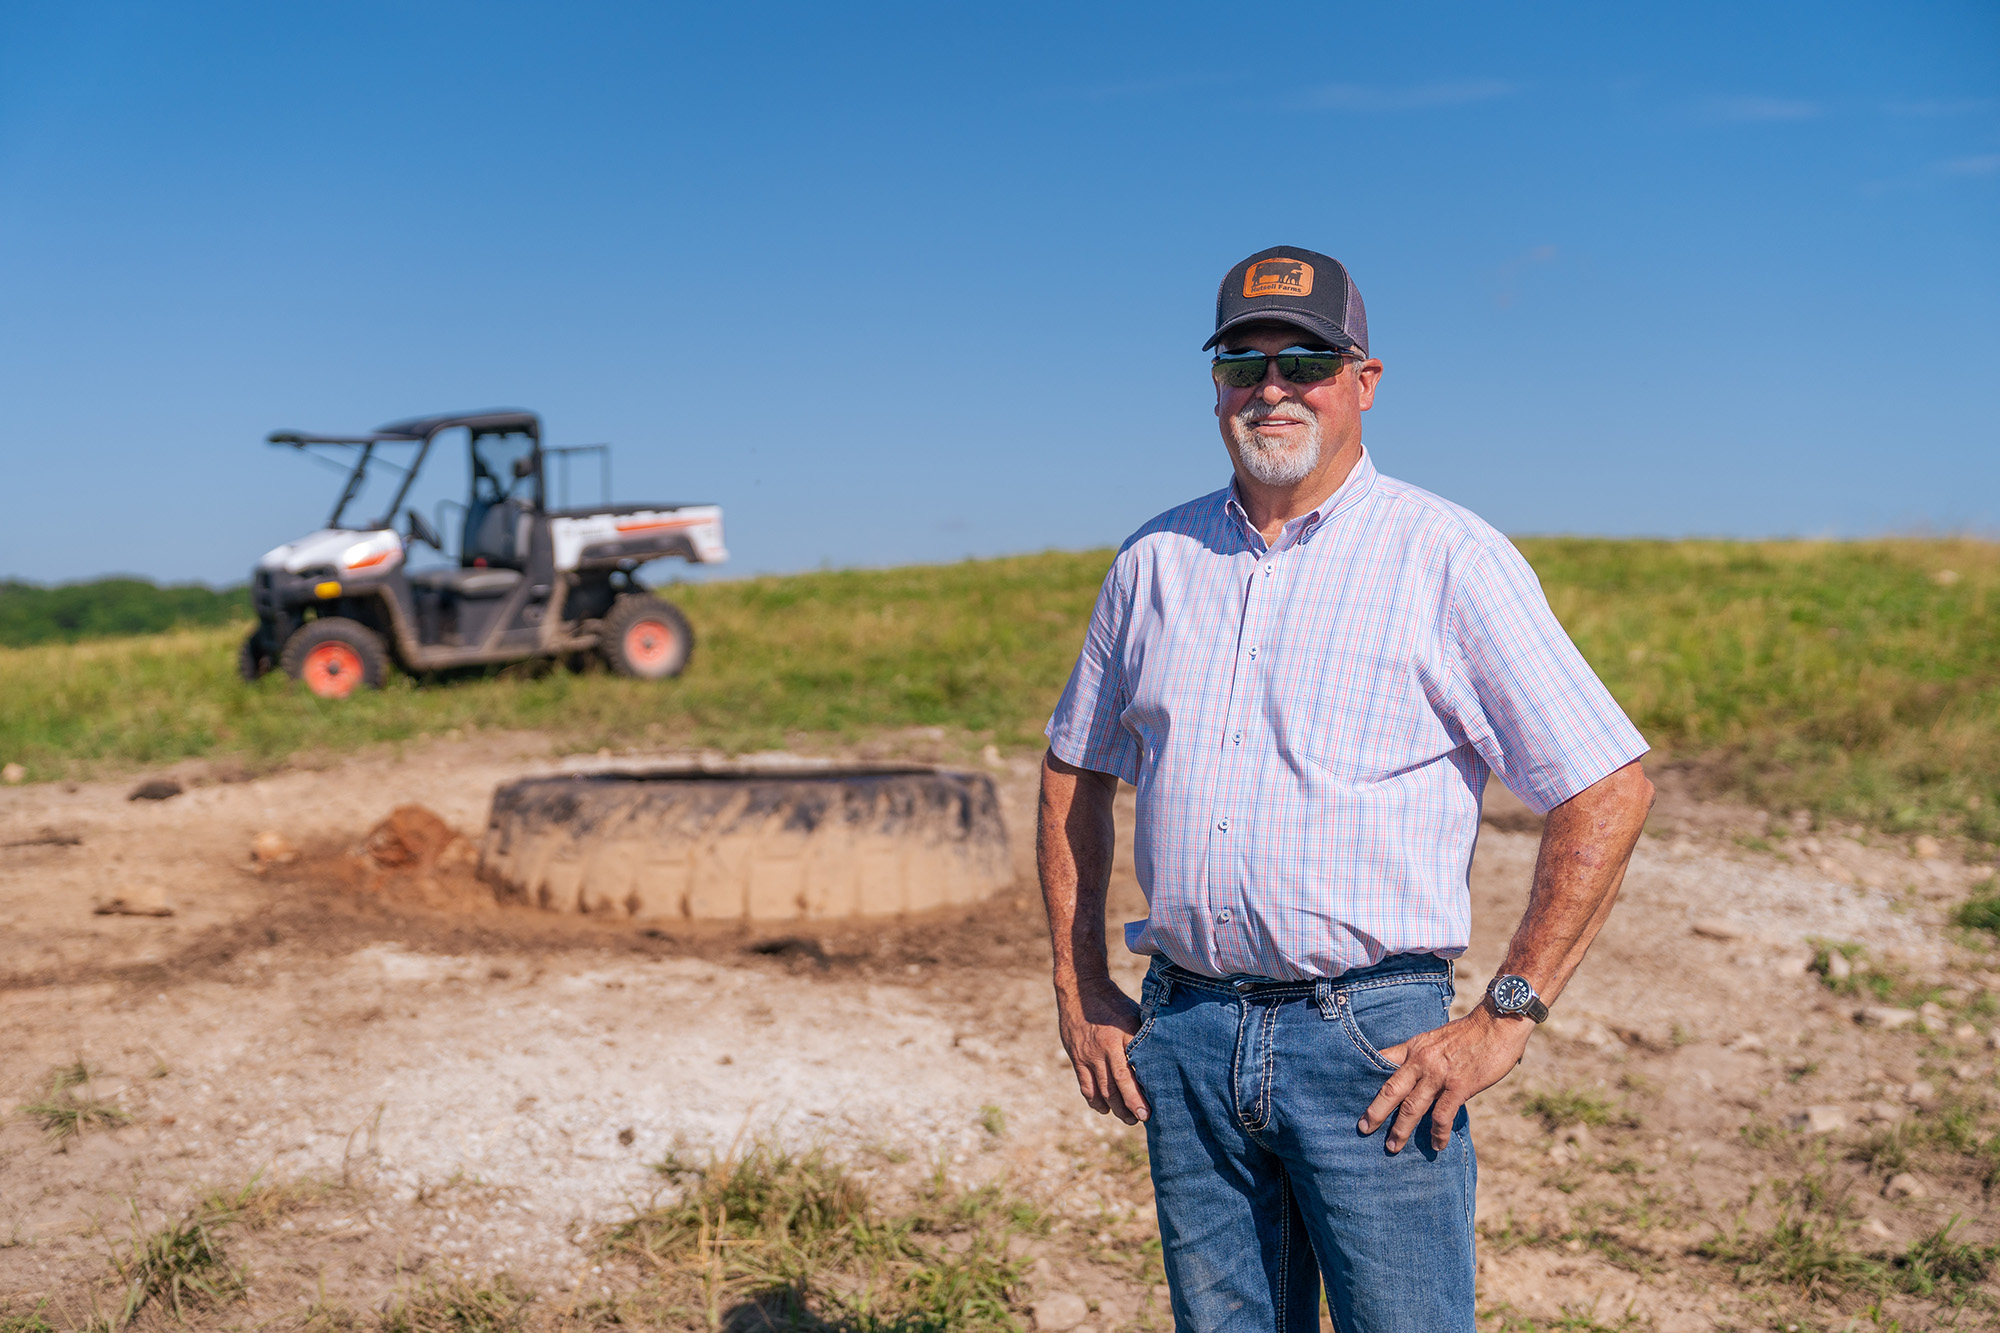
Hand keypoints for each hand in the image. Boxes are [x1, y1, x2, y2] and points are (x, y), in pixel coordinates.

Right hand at [1057, 976, 1148, 1123]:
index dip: (1142, 1092)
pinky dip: (1095, 1101)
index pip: (1134, 1070)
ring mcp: (1089, 1054)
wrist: (1081, 990)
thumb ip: (1145, 1036)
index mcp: (1125, 1034)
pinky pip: (1086, 1086)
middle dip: (1131, 1106)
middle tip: (1143, 1119)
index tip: (1152, 1108)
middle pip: (1118, 1084)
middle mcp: (1106, 1047)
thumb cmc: (1115, 1002)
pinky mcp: (1077, 1058)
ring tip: (1128, 1119)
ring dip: (1116, 1108)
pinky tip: (1105, 1108)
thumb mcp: (1134, 1014)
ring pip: (1102, 1090)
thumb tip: (1168, 1056)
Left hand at [1358, 1005, 1531, 1152]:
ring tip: (1393, 1146)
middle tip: (1363, 1129)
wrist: (1498, 1023)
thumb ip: (1424, 1057)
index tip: (1352, 1093)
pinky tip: (1437, 1145)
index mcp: (1414, 1047)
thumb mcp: (1437, 1038)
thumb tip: (1417, 1079)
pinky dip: (1438, 1134)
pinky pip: (1442, 1116)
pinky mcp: (1459, 1086)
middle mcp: (1422, 1060)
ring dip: (1401, 1130)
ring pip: (1412, 1107)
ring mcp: (1439, 1074)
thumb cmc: (1471, 1032)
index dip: (1366, 1077)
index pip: (1382, 1061)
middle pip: (1391, 1090)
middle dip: (1375, 1112)